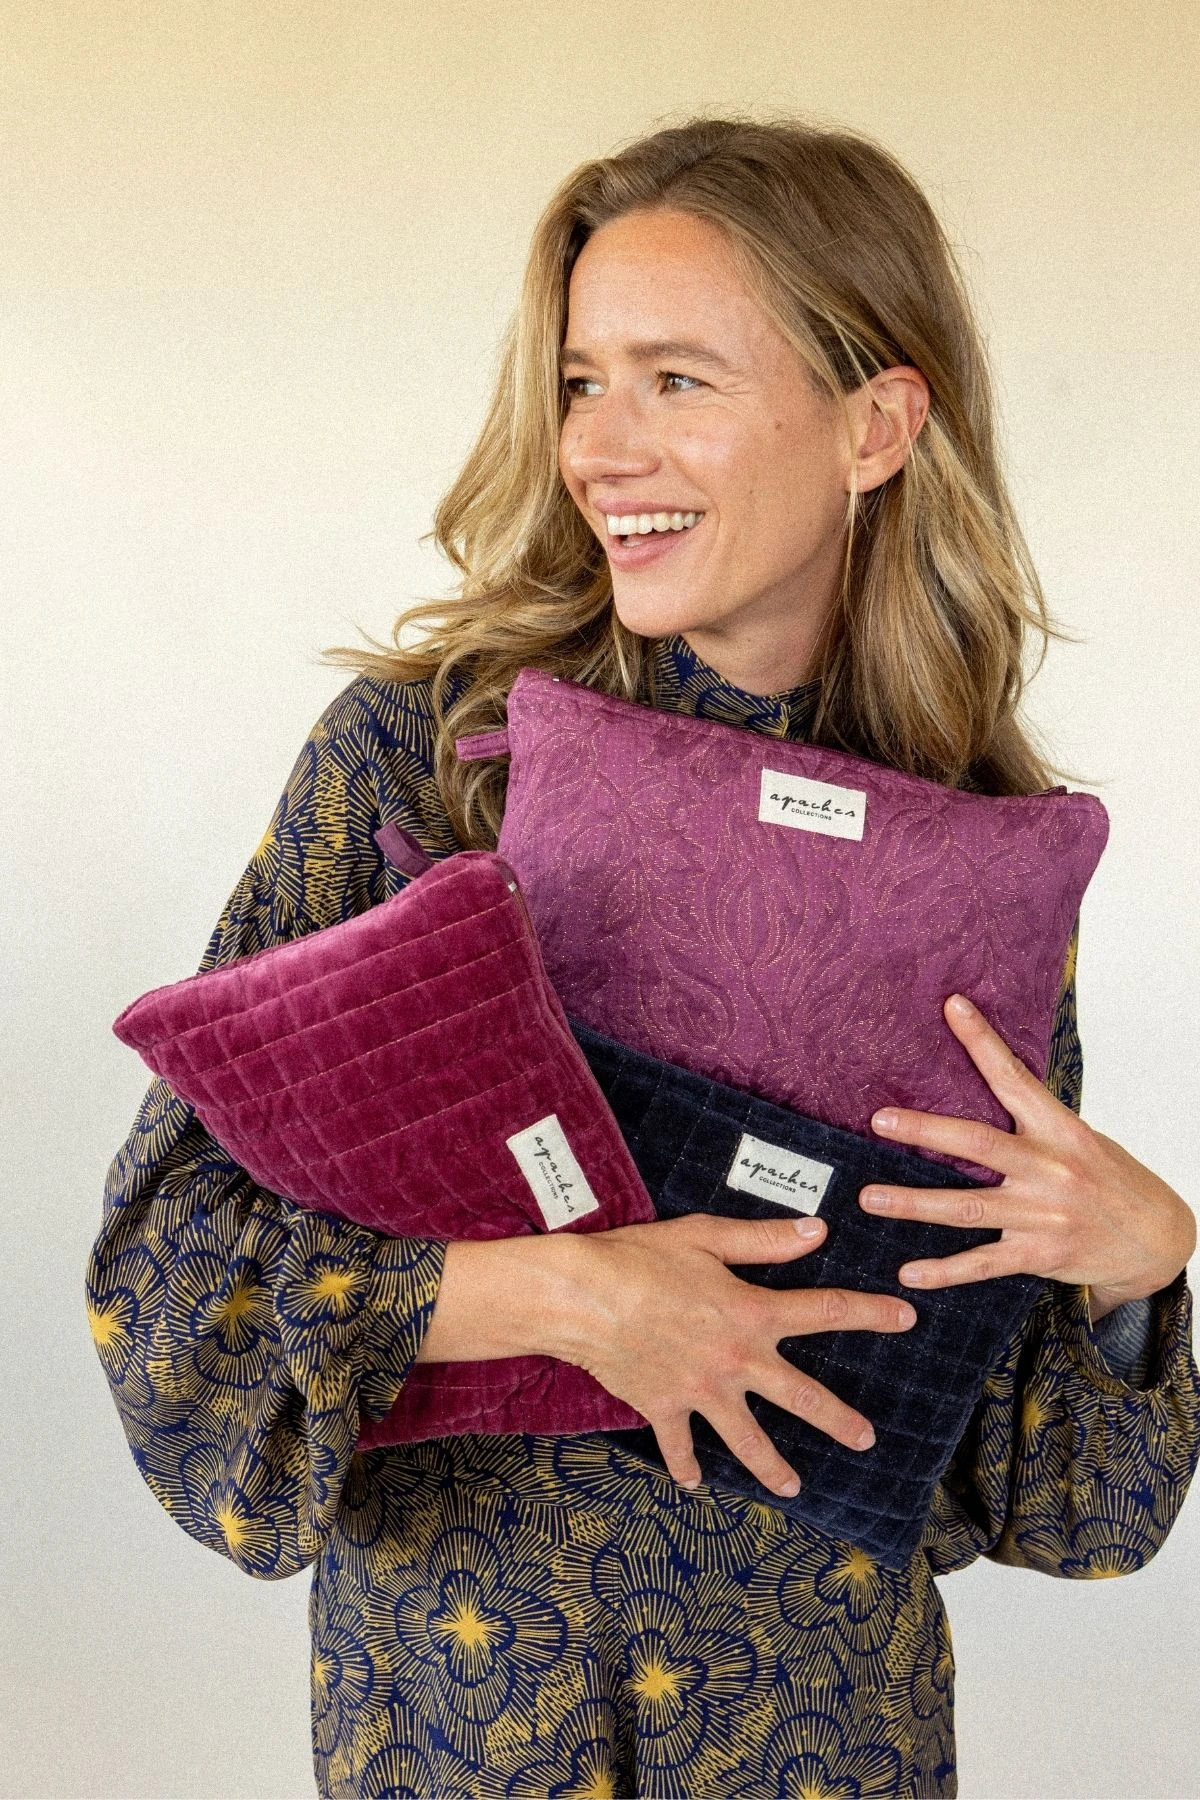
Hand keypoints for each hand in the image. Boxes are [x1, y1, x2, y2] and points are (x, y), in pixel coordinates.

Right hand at [555, 1212, 916, 1496]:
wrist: (581, 1297)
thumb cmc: (641, 1258)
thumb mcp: (707, 1236)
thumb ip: (765, 1241)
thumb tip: (818, 1231)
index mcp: (751, 1315)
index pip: (825, 1312)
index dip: (870, 1313)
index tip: (906, 1318)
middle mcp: (735, 1361)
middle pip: (801, 1397)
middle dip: (838, 1421)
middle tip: (866, 1439)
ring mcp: (700, 1392)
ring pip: (746, 1439)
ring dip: (772, 1467)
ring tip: (793, 1488)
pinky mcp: (662, 1408)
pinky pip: (679, 1446)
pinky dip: (686, 1466)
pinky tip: (695, 1485)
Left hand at [860, 994, 1195, 1321]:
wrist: (1155, 1240)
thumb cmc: (1110, 1180)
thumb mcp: (1078, 1139)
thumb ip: (1033, 1121)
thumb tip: (982, 1084)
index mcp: (1059, 1130)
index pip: (1015, 1077)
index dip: (982, 1041)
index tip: (953, 1007)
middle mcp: (1050, 1169)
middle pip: (979, 1144)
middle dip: (926, 1131)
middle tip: (880, 1120)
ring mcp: (1042, 1214)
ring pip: (968, 1208)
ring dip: (915, 1204)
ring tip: (870, 1197)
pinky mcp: (1038, 1254)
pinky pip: (983, 1262)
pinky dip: (944, 1270)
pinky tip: (909, 1272)